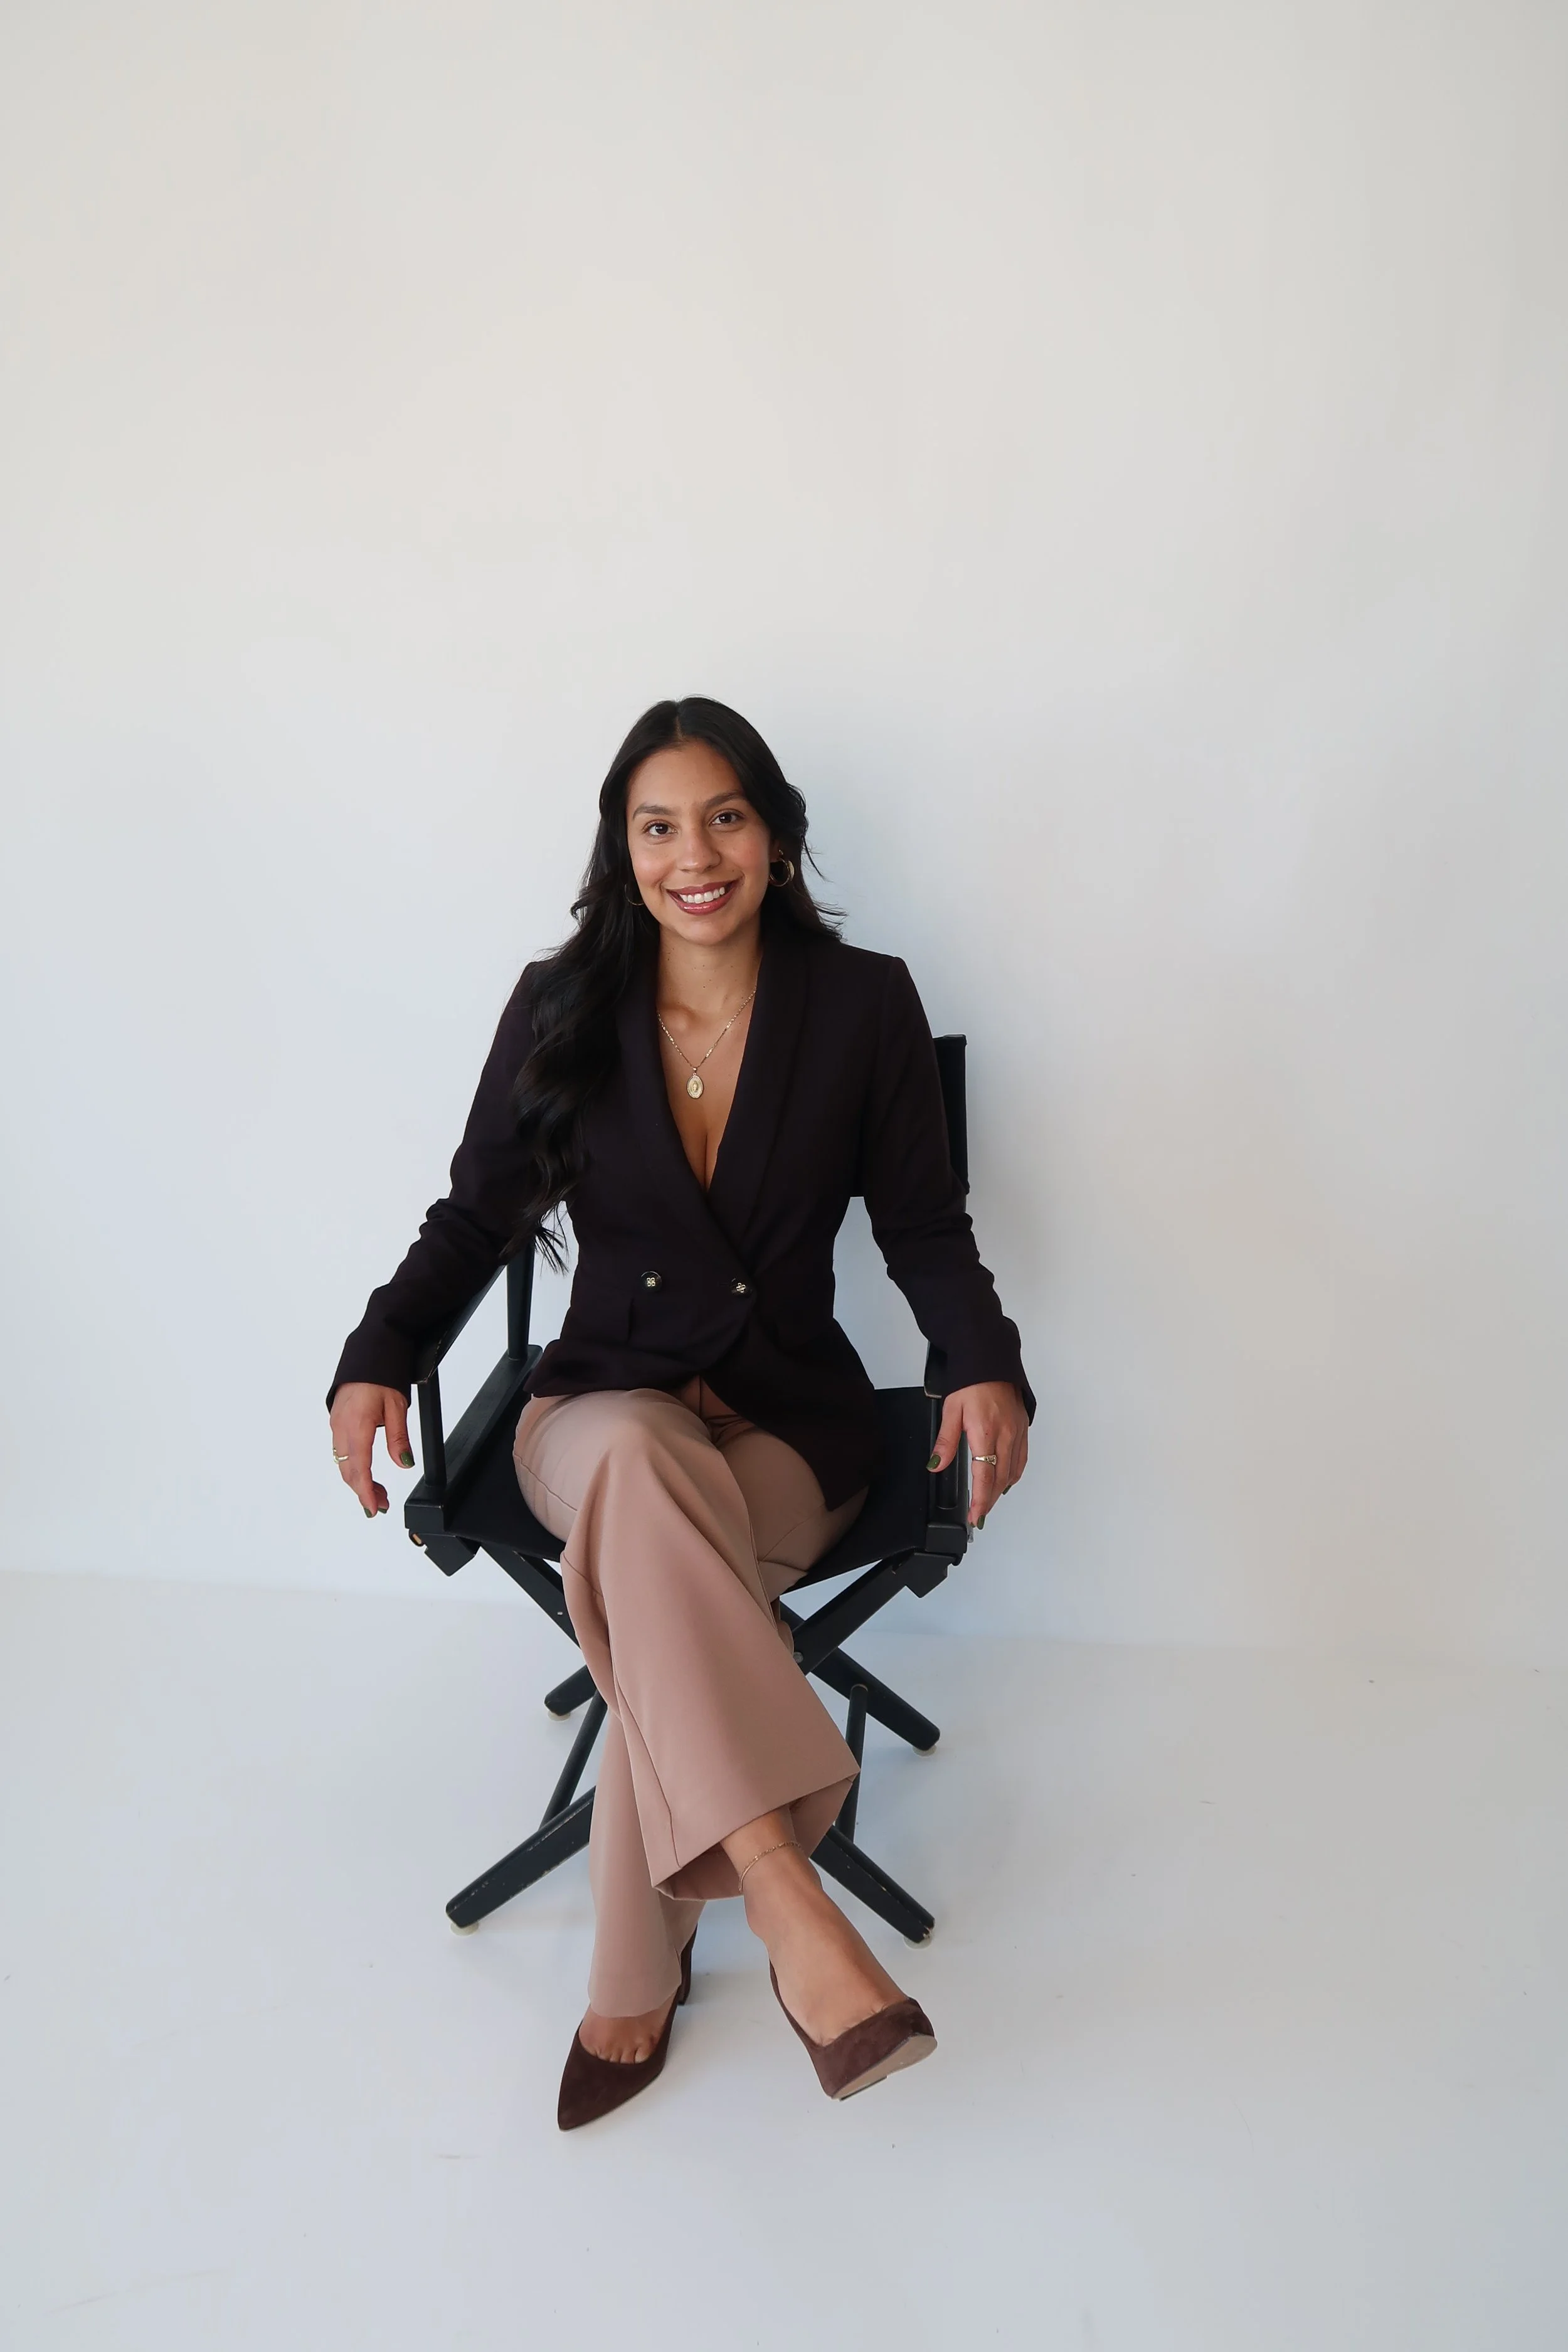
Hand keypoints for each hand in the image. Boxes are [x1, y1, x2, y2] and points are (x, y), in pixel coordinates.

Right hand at [329, 1382, 414, 1516]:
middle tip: (382, 1505)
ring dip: (358, 1481)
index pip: (359, 1469)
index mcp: (357, 1425)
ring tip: (377, 1492)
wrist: (368, 1353)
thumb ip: (398, 1438)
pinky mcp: (337, 1422)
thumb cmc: (381, 1375)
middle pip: (349, 1471)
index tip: (373, 1508)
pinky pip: (341, 1452)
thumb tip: (403, 1463)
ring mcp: (336, 1425)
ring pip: (343, 1463)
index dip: (365, 1492)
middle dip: (364, 1491)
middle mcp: (342, 1428)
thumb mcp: (397, 1407)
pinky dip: (353, 1467)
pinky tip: (365, 1472)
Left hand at [928, 1381, 1028, 1526]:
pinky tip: (1005, 1481)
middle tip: (978, 1515)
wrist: (991, 1360)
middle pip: (1001, 1479)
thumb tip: (935, 1465)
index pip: (985, 1476)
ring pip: (1013, 1471)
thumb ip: (945, 1441)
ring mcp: (1017, 1432)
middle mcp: (1005, 1435)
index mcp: (985, 1432)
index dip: (981, 1500)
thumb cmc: (971, 1382)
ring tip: (988, 1502)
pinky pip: (1021, 1459)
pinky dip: (1013, 1475)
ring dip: (1001, 1490)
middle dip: (989, 1501)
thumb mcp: (951, 1410)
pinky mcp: (1022, 1428)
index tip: (975, 1516)